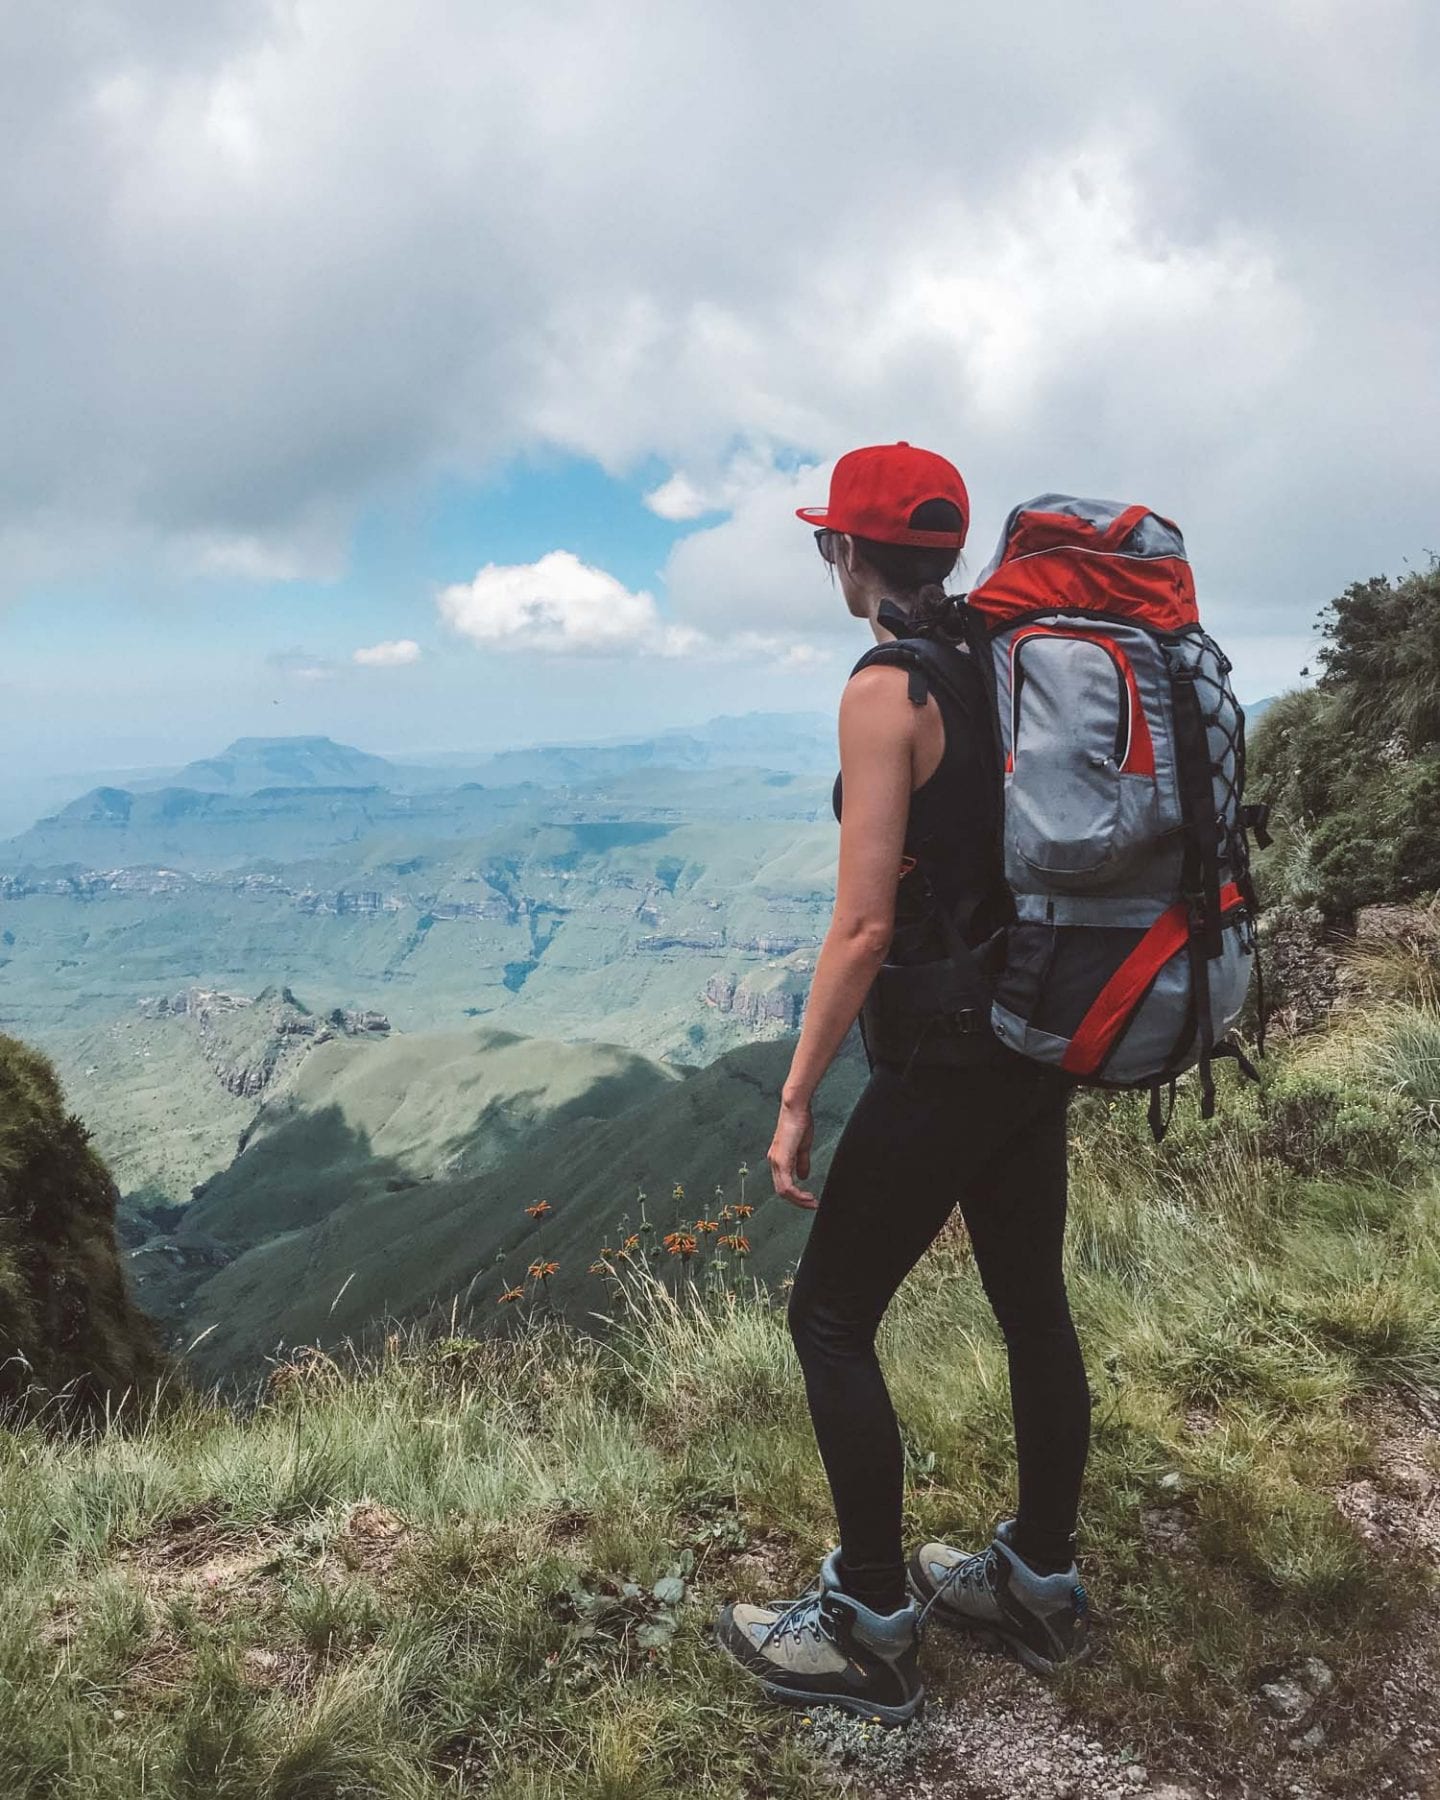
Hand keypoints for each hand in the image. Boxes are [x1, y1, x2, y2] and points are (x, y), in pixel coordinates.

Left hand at [768, 1095, 817, 1209]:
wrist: (796, 1108)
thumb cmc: (799, 1122)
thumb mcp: (803, 1147)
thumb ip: (802, 1162)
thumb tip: (803, 1176)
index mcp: (778, 1159)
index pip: (783, 1184)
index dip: (796, 1195)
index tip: (809, 1199)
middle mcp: (774, 1162)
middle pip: (781, 1191)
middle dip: (798, 1201)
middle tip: (812, 1205)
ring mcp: (776, 1161)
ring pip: (783, 1191)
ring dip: (798, 1200)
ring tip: (811, 1202)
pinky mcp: (781, 1160)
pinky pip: (786, 1184)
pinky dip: (797, 1194)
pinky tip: (806, 1196)